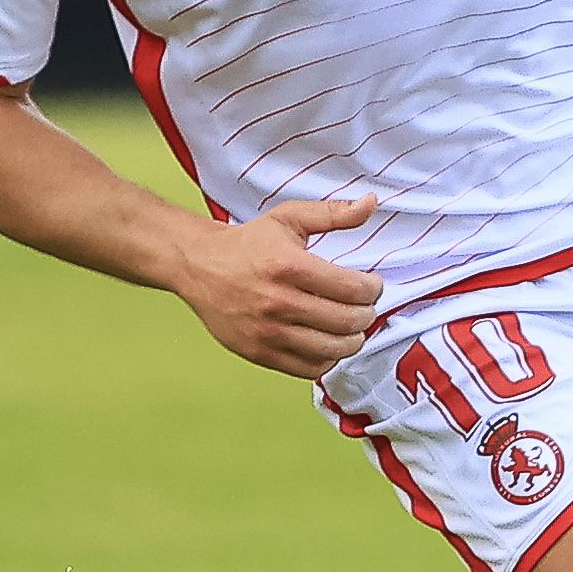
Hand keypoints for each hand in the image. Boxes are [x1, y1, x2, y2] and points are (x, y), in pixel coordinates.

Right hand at [174, 192, 387, 379]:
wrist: (198, 266)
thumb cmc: (247, 243)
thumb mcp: (289, 218)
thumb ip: (334, 213)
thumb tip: (371, 202)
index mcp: (288, 265)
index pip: (352, 289)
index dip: (373, 289)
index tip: (372, 285)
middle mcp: (277, 301)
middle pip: (346, 321)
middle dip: (366, 314)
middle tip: (364, 307)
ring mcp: (267, 331)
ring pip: (332, 350)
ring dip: (353, 340)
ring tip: (351, 327)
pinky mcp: (259, 352)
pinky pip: (309, 368)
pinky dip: (327, 359)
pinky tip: (327, 343)